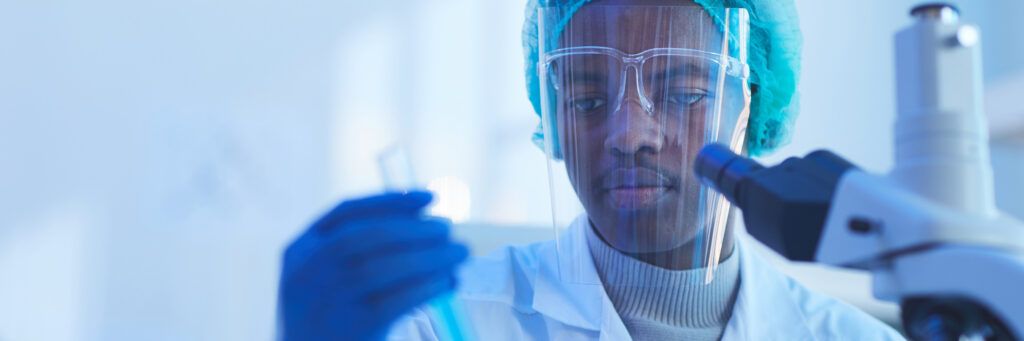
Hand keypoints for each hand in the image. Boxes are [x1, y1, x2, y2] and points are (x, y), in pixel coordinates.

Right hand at [278, 191, 468, 340]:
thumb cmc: (329, 318)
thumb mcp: (325, 278)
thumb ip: (360, 250)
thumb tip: (425, 221)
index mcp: (300, 249)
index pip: (347, 210)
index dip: (392, 200)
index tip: (430, 198)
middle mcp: (308, 271)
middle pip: (367, 235)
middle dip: (415, 228)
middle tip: (449, 231)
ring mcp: (328, 300)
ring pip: (384, 266)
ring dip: (430, 256)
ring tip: (459, 255)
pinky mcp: (353, 328)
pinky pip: (398, 300)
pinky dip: (428, 286)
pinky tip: (447, 282)